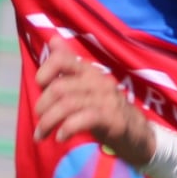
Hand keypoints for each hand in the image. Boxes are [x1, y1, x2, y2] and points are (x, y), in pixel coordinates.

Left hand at [31, 44, 147, 158]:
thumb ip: (69, 66)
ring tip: (41, 135)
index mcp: (88, 71)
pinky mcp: (112, 119)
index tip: (39, 88)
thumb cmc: (106, 108)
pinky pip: (83, 119)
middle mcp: (97, 81)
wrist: (137, 133)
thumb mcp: (87, 85)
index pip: (61, 59)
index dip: (44, 72)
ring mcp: (106, 99)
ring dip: (48, 122)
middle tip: (39, 123)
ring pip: (67, 105)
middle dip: (42, 106)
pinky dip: (67, 129)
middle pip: (58, 88)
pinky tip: (61, 138)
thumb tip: (53, 40)